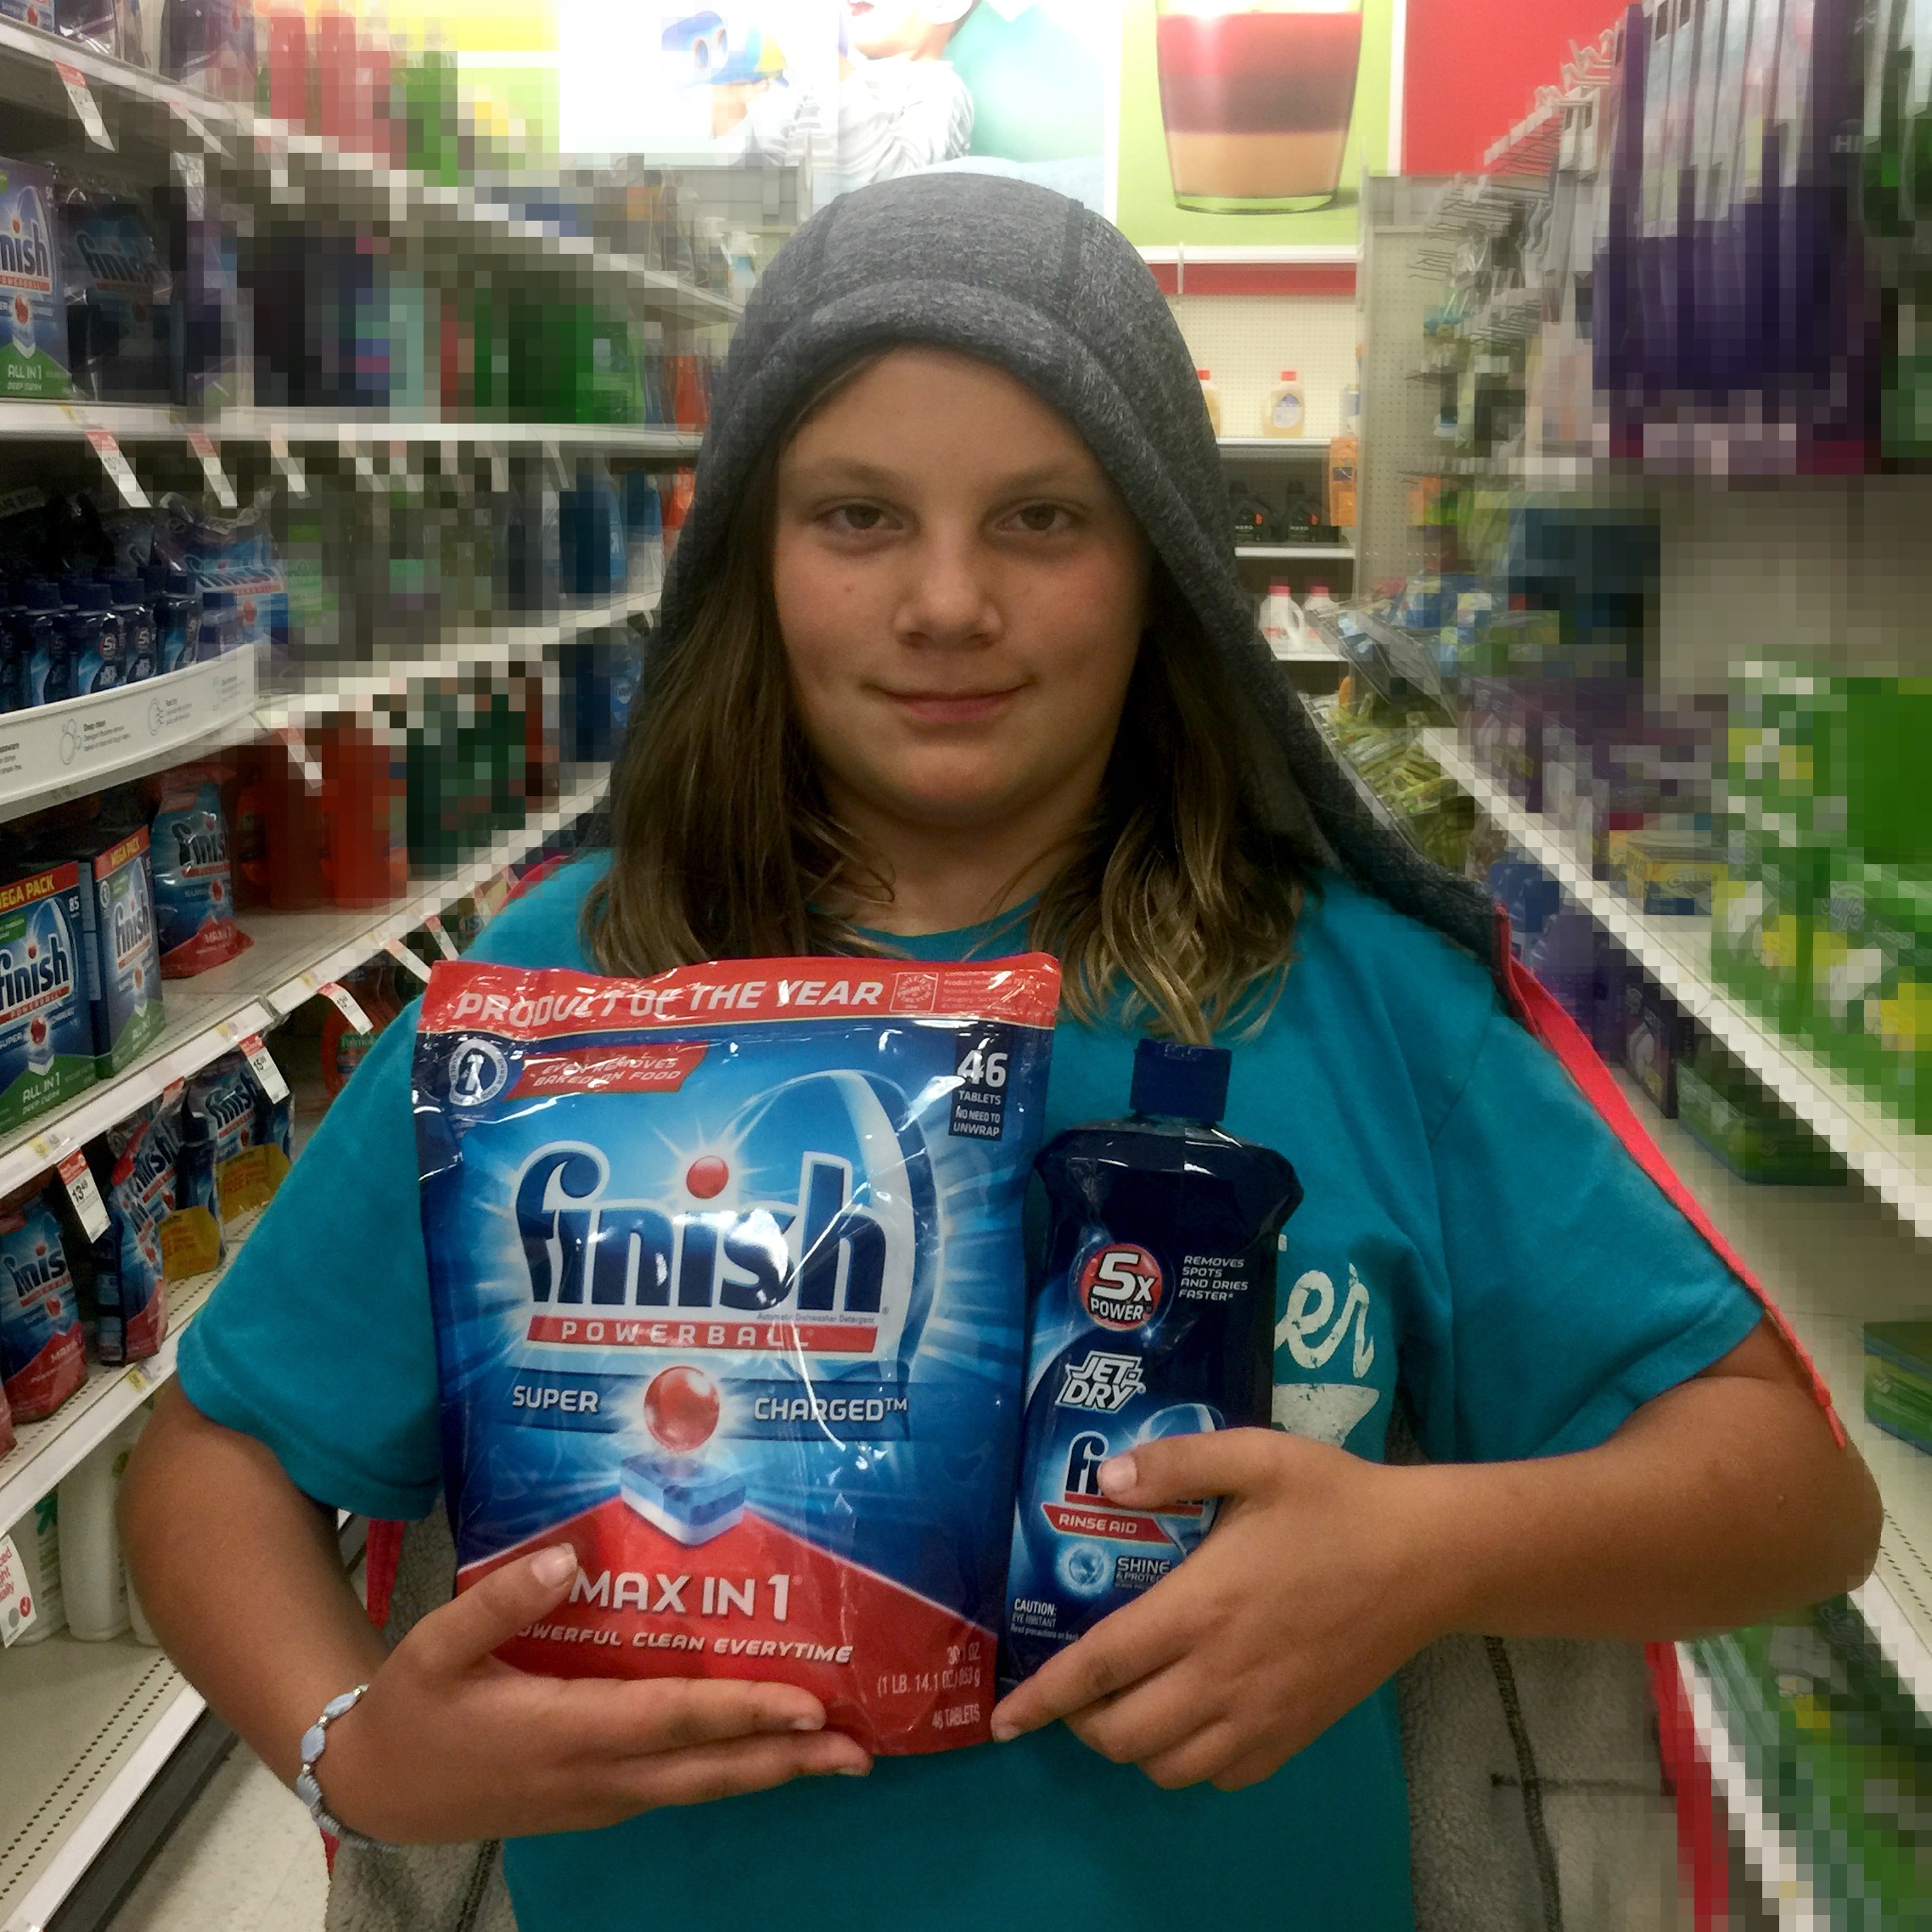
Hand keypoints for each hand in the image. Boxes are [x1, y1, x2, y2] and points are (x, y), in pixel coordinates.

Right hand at [322, 1547, 871, 1841]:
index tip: (810, 1702)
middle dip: (789, 1759)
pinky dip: (729, 1768)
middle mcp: (597, 1776)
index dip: (745, 1712)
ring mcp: (600, 1798)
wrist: (377, 1787)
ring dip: (770, 1769)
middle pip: (709, 1771)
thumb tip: (570, 1554)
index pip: (674, 1721)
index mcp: (565, 1732)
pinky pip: (678, 1786)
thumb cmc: (413, 1708)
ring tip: (837, 1751)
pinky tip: (761, 1747)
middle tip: (862, 1748)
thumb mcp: (437, 1646)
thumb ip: (502, 1600)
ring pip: (700, 1786)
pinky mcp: (597, 1801)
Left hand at [988, 1429, 1446, 1791]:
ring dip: (1132, 1745)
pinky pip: (1222, 1775)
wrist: (1427, 1557)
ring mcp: (1262, 1714)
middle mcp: (1222, 1675)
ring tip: (1130, 1703)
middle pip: (1123, 1733)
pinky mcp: (1296, 1734)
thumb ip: (1174, 1464)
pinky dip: (1190, 1762)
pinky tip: (1192, 1717)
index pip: (1100, 1668)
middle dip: (1082, 1722)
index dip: (1044, 1698)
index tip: (1003, 1720)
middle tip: (1079, 1685)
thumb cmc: (1334, 1502)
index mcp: (1201, 1608)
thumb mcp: (1254, 1457)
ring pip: (1168, 1767)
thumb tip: (1101, 1479)